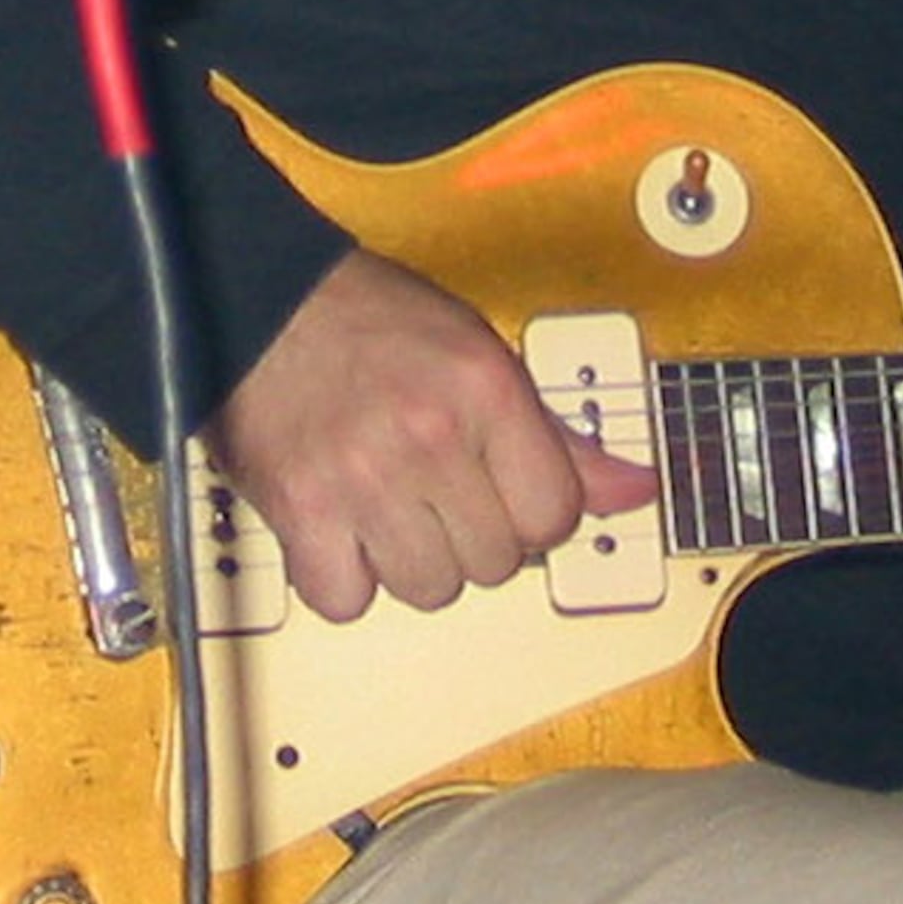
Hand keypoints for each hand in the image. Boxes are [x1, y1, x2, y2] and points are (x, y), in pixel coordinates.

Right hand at [209, 246, 658, 623]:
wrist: (266, 303)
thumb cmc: (376, 324)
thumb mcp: (482, 356)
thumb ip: (558, 437)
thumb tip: (637, 490)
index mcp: (488, 390)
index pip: (556, 515)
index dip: (534, 513)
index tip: (503, 491)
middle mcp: (431, 436)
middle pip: (497, 562)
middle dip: (474, 536)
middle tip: (437, 489)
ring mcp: (365, 478)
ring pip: (430, 590)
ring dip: (412, 562)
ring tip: (390, 506)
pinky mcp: (301, 512)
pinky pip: (348, 600)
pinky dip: (344, 578)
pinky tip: (342, 529)